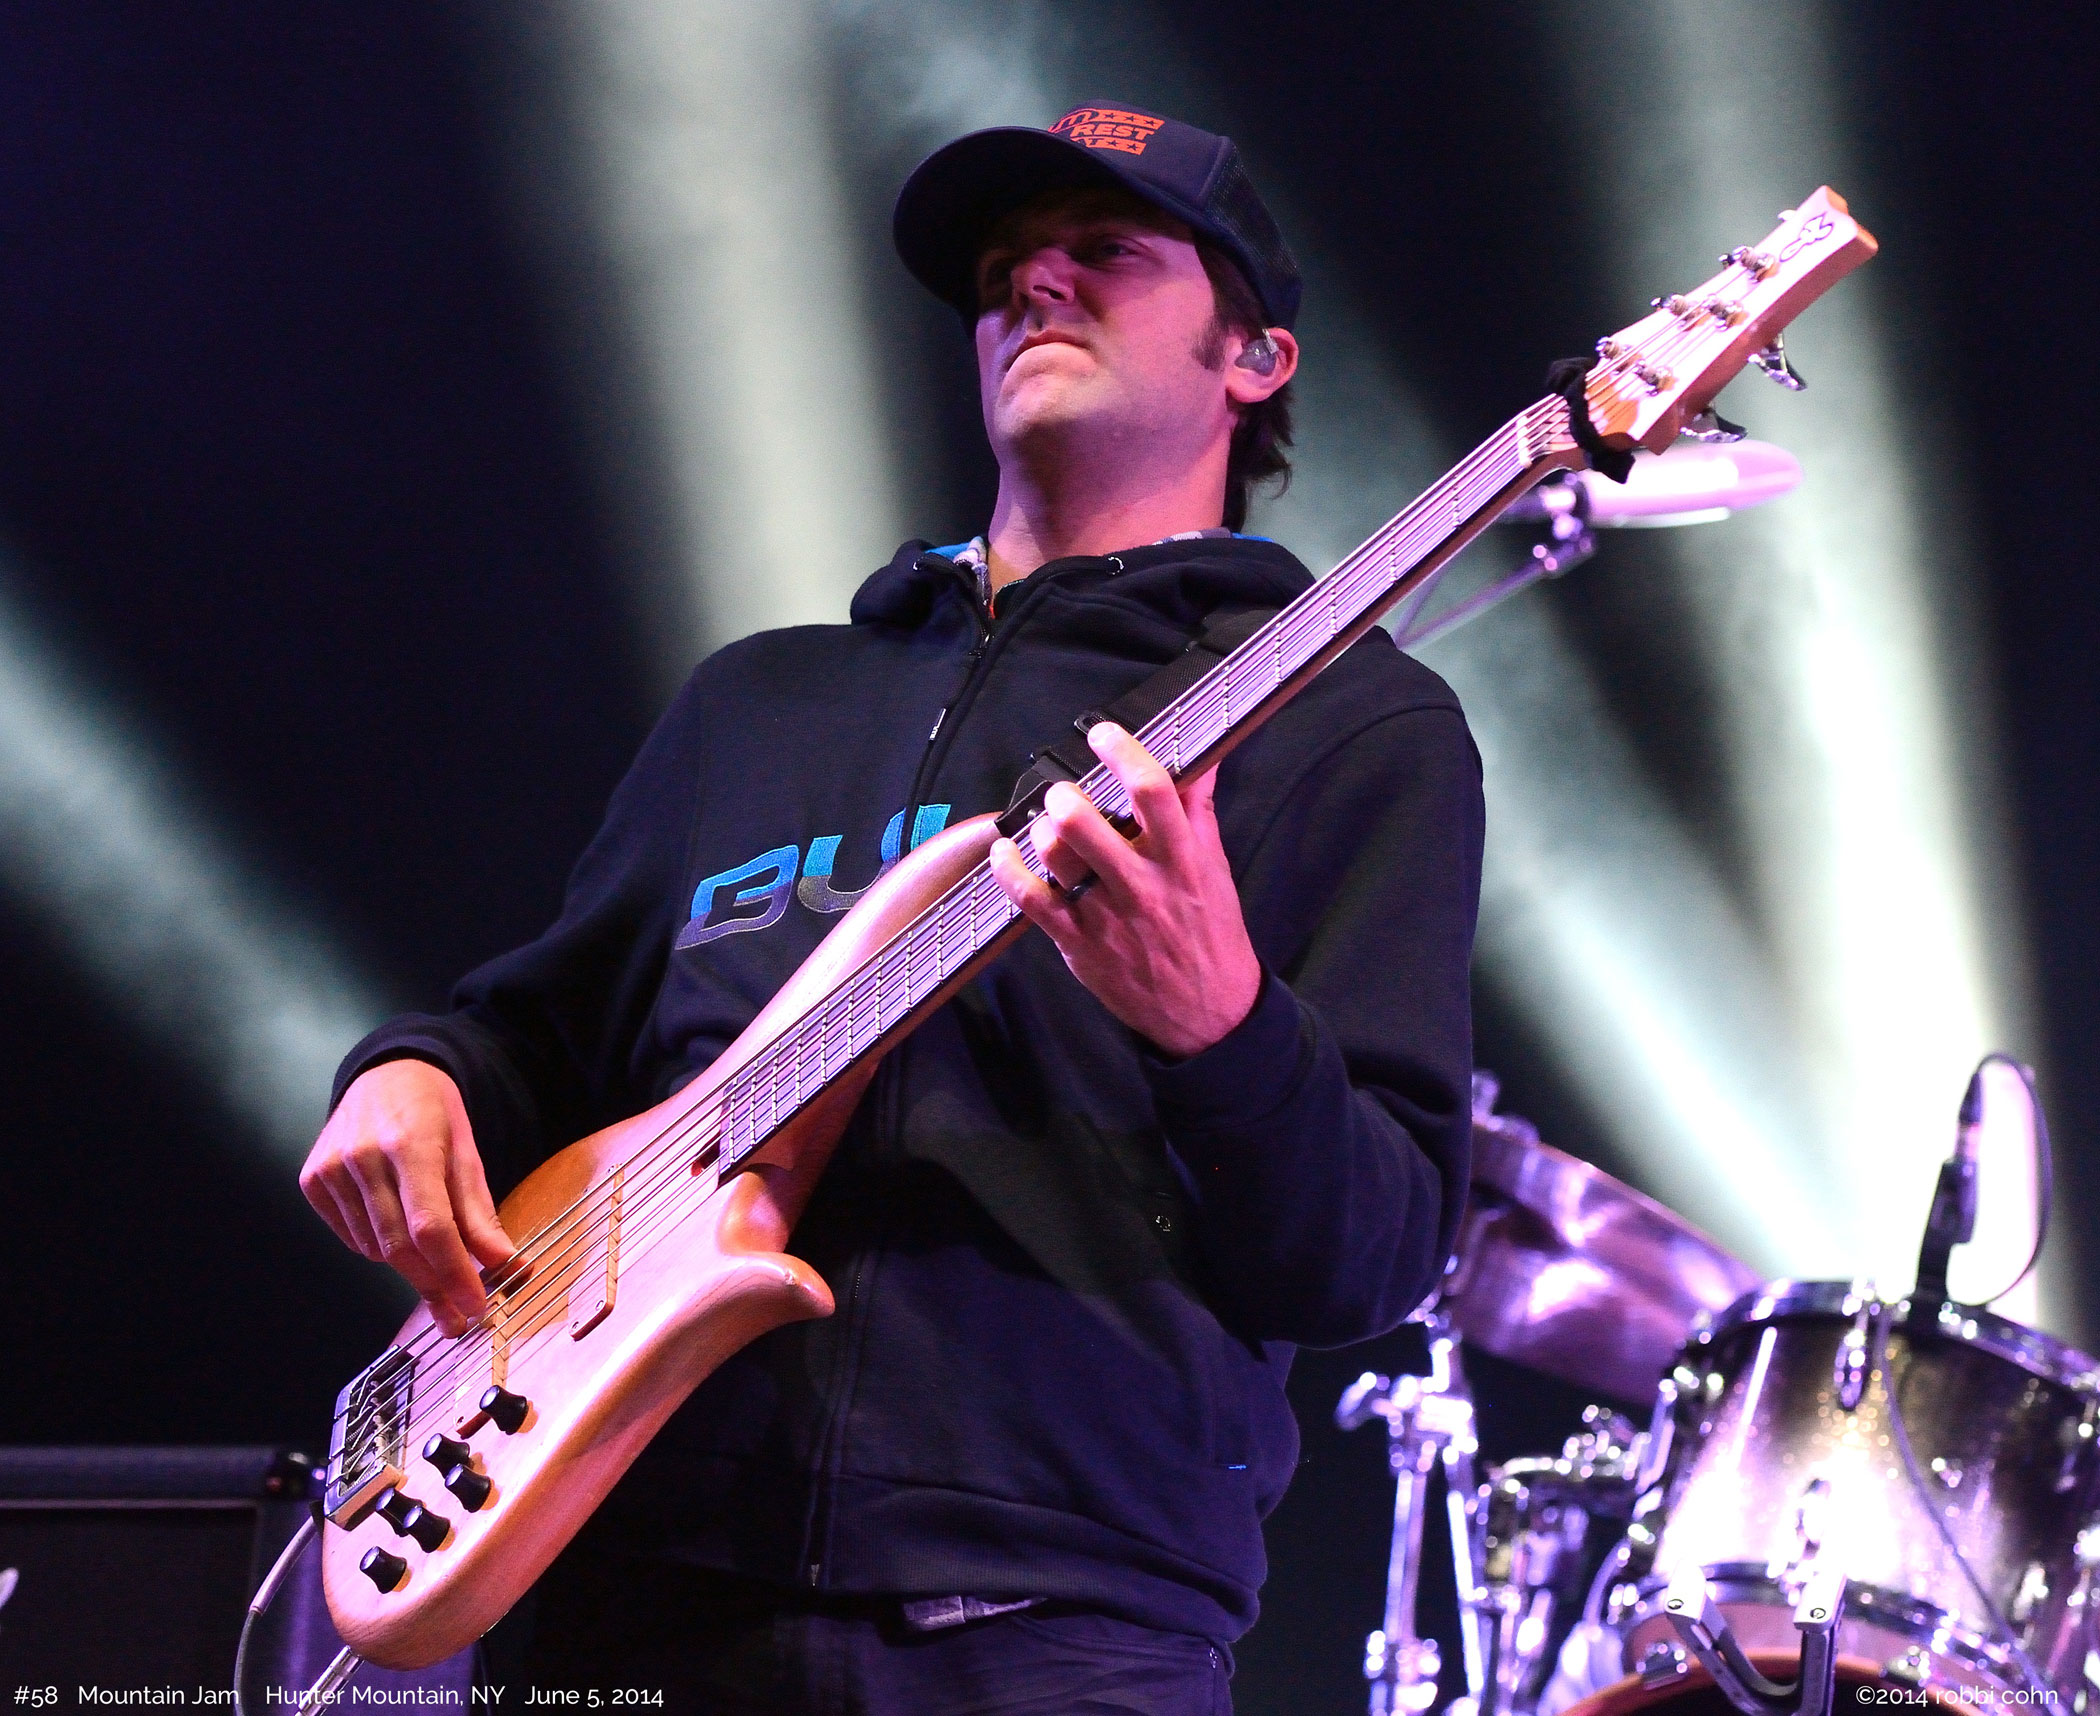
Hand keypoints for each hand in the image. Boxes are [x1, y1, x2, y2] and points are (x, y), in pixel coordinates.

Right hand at [300, 1059, 514, 1334]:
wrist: (385, 1073)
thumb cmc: (434, 1114)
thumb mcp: (468, 1153)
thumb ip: (481, 1214)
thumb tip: (506, 1266)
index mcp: (411, 1144)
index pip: (431, 1227)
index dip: (453, 1274)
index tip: (474, 1307)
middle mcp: (363, 1156)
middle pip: (399, 1246)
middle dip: (433, 1288)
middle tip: (457, 1318)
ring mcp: (331, 1168)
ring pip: (374, 1248)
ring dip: (409, 1265)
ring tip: (432, 1256)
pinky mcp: (311, 1180)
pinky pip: (351, 1237)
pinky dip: (378, 1246)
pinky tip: (394, 1226)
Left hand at [988, 721, 1260, 1058]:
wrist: (1207, 1011)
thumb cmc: (1209, 932)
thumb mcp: (1214, 867)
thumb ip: (1199, 809)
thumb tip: (1202, 758)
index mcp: (1181, 860)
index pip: (1153, 793)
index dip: (1123, 754)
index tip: (1104, 735)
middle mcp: (1141, 885)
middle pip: (1088, 827)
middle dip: (1066, 798)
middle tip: (1063, 791)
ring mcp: (1104, 917)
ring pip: (1055, 858)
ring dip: (1040, 829)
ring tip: (1045, 822)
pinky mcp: (1077, 943)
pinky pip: (1030, 900)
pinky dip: (1008, 869)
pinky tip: (1004, 851)